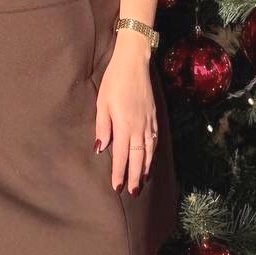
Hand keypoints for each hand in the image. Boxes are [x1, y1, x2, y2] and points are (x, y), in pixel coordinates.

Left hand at [94, 40, 157, 195]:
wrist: (134, 62)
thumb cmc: (114, 81)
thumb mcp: (102, 102)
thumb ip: (102, 127)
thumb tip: (101, 149)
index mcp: (124, 125)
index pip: (121, 155)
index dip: (119, 172)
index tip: (116, 187)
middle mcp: (139, 127)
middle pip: (138, 158)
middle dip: (134, 177)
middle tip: (132, 192)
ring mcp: (149, 122)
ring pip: (148, 151)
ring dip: (145, 168)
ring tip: (141, 181)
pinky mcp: (154, 116)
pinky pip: (154, 140)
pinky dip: (152, 153)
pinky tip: (150, 158)